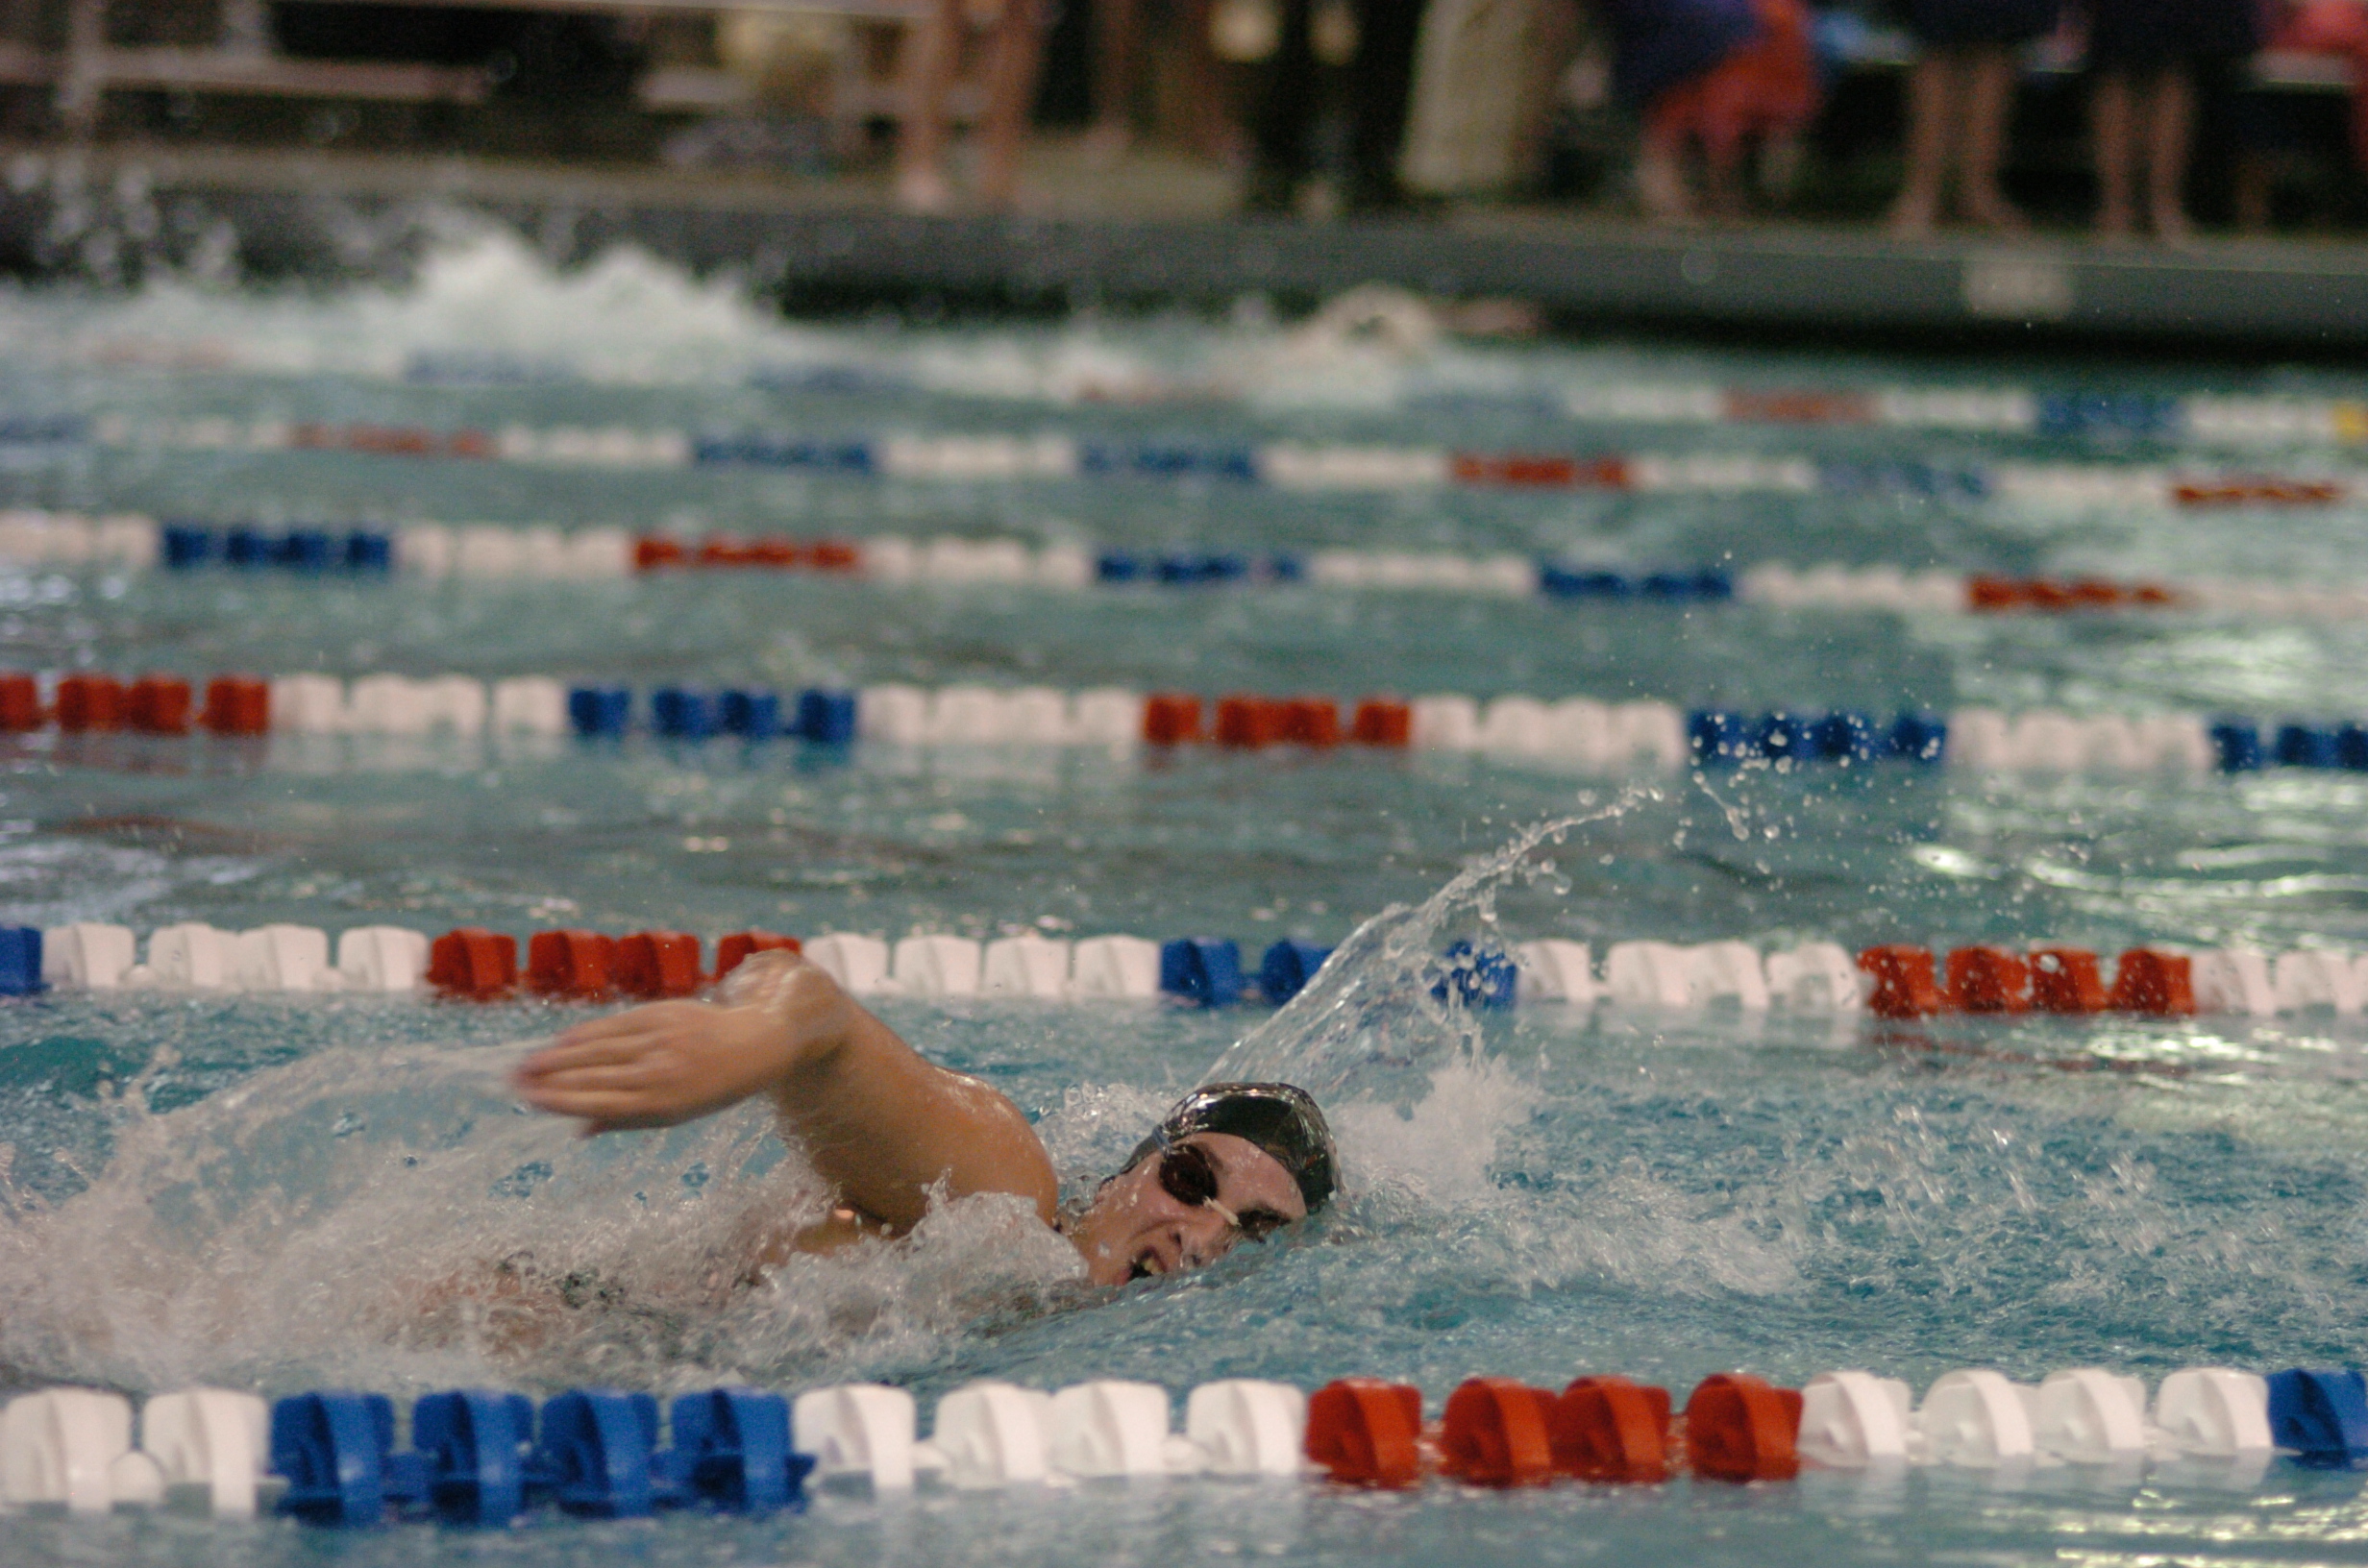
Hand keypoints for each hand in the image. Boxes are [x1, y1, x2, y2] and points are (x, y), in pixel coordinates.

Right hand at [509, 1000, 796, 1134]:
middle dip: (548, 1079)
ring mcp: (659, 1041)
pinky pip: (615, 1025)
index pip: (598, 1103)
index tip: (530, 1100)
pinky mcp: (661, 1014)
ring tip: (526, 1063)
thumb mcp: (674, 1115)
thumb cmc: (710, 1087)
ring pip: (598, 1049)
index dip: (561, 1101)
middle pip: (591, 1076)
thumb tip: (578, 1131)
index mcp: (660, 1104)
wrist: (754, 1043)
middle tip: (513, 1082)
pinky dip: (586, 1033)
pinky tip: (560, 1040)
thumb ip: (625, 1120)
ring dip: (557, 1056)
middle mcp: (657, 1073)